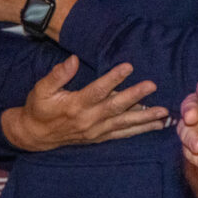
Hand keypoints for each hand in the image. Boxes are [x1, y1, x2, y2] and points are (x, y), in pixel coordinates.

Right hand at [1, 55, 168, 150]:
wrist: (34, 136)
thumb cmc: (39, 108)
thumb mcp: (41, 89)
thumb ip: (57, 75)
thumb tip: (72, 59)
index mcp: (74, 105)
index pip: (97, 91)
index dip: (113, 78)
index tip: (128, 66)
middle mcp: (88, 120)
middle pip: (115, 107)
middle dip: (135, 96)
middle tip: (152, 85)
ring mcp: (96, 131)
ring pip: (124, 124)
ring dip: (145, 118)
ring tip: (163, 111)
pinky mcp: (100, 138)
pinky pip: (123, 135)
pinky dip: (140, 130)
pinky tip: (155, 125)